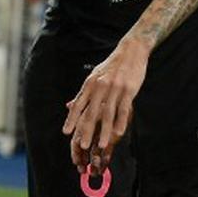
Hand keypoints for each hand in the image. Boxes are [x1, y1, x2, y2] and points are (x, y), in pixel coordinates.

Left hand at [62, 38, 148, 172]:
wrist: (131, 51)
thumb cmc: (111, 66)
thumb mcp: (94, 76)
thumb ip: (83, 93)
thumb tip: (68, 106)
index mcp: (90, 83)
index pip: (78, 104)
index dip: (72, 119)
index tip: (66, 132)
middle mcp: (100, 86)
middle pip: (91, 112)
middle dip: (86, 130)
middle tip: (82, 145)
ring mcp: (114, 88)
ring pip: (107, 114)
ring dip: (103, 131)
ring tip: (100, 145)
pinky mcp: (128, 90)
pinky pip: (123, 109)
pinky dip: (120, 122)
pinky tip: (118, 134)